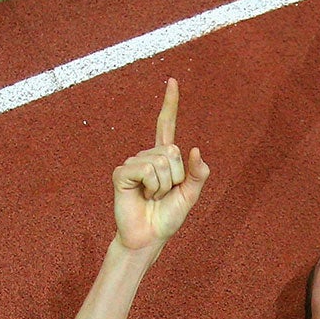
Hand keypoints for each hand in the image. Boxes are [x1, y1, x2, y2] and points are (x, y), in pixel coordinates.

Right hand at [112, 78, 209, 252]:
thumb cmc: (166, 218)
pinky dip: (151, 186)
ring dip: (163, 185)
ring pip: (161, 162)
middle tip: (163, 193)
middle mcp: (147, 156)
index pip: (166, 125)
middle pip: (172, 151)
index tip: (172, 81)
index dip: (170, 104)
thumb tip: (195, 150)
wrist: (149, 237)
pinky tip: (142, 195)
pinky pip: (146, 170)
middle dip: (176, 177)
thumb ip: (197, 175)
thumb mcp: (189, 196)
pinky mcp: (122, 173)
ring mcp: (133, 163)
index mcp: (164, 158)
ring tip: (152, 197)